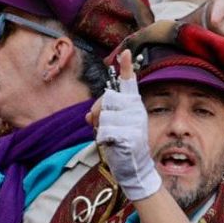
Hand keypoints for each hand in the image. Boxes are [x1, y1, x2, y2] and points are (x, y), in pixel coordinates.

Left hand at [88, 50, 160, 201]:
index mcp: (133, 106)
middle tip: (100, 126)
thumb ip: (102, 118)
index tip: (126, 53)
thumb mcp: (112, 129)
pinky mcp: (129, 136)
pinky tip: (112, 145)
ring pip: (103, 117)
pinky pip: (105, 131)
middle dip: (97, 112)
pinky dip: (103, 139)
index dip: (126, 68)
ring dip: (100, 129)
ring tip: (110, 138)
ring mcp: (134, 123)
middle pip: (106, 100)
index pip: (130, 84)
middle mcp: (136, 111)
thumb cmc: (123, 147)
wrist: (135, 169)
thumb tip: (87, 116)